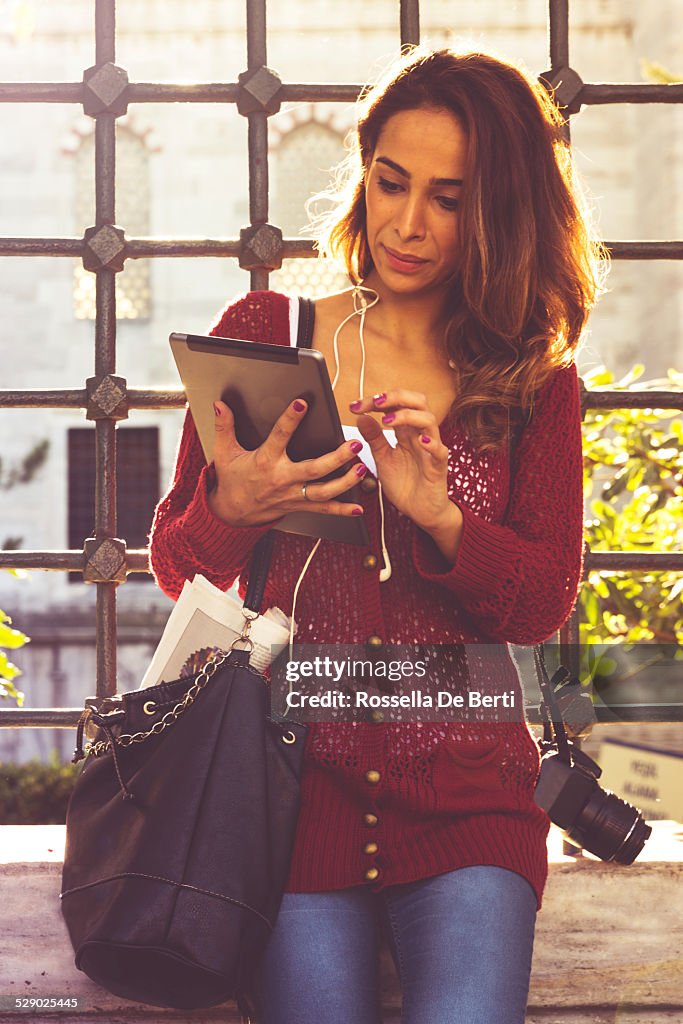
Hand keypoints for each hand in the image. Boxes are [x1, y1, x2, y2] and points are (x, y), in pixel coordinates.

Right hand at [207, 399, 365, 525]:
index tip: (302, 404)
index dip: (290, 419)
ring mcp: (292, 495)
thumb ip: (224, 427)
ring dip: (345, 481)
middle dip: (336, 457)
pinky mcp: (298, 506)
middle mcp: (282, 479)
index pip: (279, 436)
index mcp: (265, 461)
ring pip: (323, 491)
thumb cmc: (232, 480)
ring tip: (363, 468)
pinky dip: (341, 510)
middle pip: (313, 469)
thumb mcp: (224, 452)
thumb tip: (220, 404)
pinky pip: (323, 510)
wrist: (232, 514)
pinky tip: (358, 507)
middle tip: (353, 444)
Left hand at [349, 389, 454, 533]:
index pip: (395, 405)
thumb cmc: (405, 484)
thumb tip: (361, 417)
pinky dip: (431, 443)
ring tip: (388, 420)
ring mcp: (431, 449)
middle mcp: (420, 435)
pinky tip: (420, 440)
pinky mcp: (438, 467)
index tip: (354, 406)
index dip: (375, 401)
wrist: (420, 511)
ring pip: (429, 420)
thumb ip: (373, 438)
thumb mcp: (382, 458)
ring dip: (408, 415)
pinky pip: (439, 451)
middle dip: (396, 396)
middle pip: (417, 402)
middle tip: (375, 402)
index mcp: (406, 432)